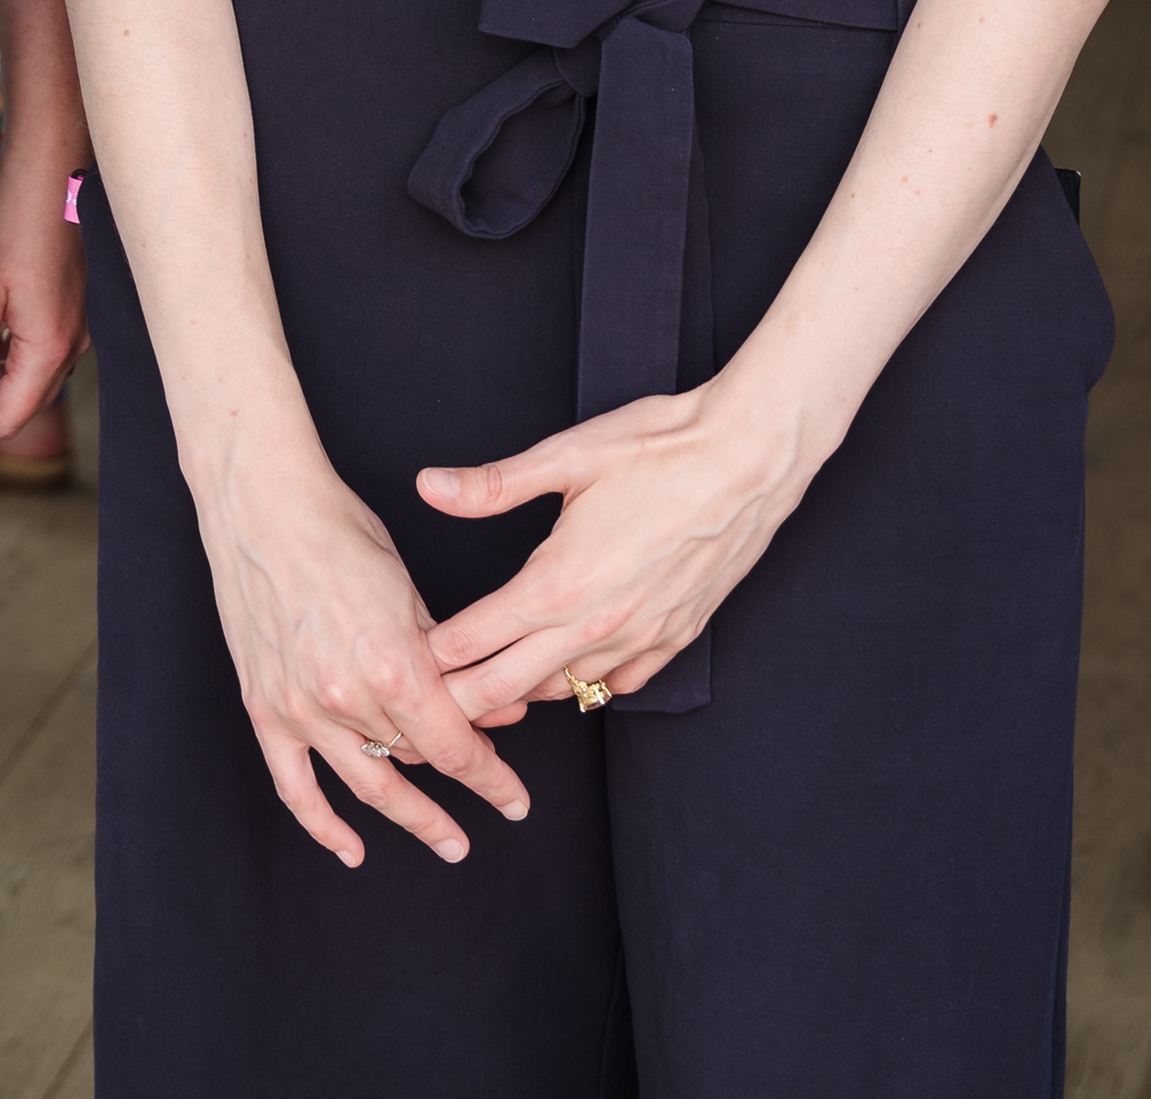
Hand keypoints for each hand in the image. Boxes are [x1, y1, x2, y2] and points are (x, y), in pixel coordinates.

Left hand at [0, 163, 86, 439]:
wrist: (55, 171)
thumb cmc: (18, 222)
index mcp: (50, 345)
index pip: (12, 416)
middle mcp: (74, 343)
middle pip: (30, 404)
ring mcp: (82, 325)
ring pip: (42, 379)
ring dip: (6, 384)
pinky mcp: (79, 307)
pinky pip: (51, 352)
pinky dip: (22, 360)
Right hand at [200, 439, 532, 867]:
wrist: (263, 509)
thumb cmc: (343, 535)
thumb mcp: (411, 591)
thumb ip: (450, 658)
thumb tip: (500, 707)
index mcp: (393, 666)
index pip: (454, 746)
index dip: (491, 779)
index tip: (515, 800)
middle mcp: (346, 698)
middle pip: (415, 758)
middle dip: (460, 778)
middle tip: (494, 801)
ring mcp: (301, 709)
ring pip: (366, 783)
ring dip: (411, 817)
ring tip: (448, 842)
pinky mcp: (264, 709)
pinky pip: (294, 786)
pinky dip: (323, 824)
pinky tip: (353, 850)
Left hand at [416, 377, 820, 727]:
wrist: (752, 457)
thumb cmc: (662, 447)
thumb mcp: (567, 456)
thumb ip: (493, 484)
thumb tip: (428, 486)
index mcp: (557, 583)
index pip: (470, 644)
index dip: (427, 656)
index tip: (398, 657)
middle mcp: (595, 626)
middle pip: (504, 692)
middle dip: (457, 701)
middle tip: (421, 703)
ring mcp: (638, 639)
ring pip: (561, 694)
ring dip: (519, 695)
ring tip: (484, 688)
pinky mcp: (675, 638)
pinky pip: (617, 685)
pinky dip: (585, 683)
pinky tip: (568, 668)